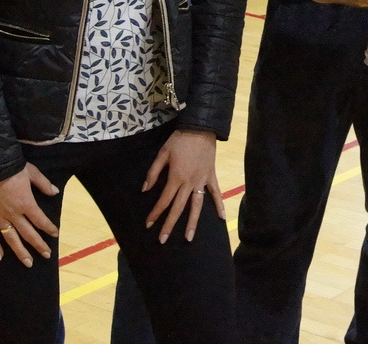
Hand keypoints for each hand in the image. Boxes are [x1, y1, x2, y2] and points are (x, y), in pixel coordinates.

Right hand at [0, 163, 59, 266]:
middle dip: (38, 245)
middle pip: (28, 233)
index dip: (49, 228)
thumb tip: (55, 192)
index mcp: (26, 203)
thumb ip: (43, 184)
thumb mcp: (32, 172)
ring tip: (28, 262)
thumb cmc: (10, 167)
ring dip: (20, 251)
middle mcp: (13, 214)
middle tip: (46, 255)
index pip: (40, 220)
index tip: (55, 234)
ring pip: (11, 238)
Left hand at [144, 128, 223, 242]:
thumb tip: (145, 190)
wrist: (200, 128)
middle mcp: (189, 183)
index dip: (155, 213)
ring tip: (189, 238)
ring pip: (197, 206)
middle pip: (178, 208)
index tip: (149, 224)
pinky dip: (219, 205)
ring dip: (192, 222)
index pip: (164, 200)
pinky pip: (216, 193)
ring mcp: (202, 181)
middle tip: (163, 240)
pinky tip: (222, 218)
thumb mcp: (162, 153)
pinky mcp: (211, 176)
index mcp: (176, 177)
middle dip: (169, 224)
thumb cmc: (179, 140)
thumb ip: (153, 173)